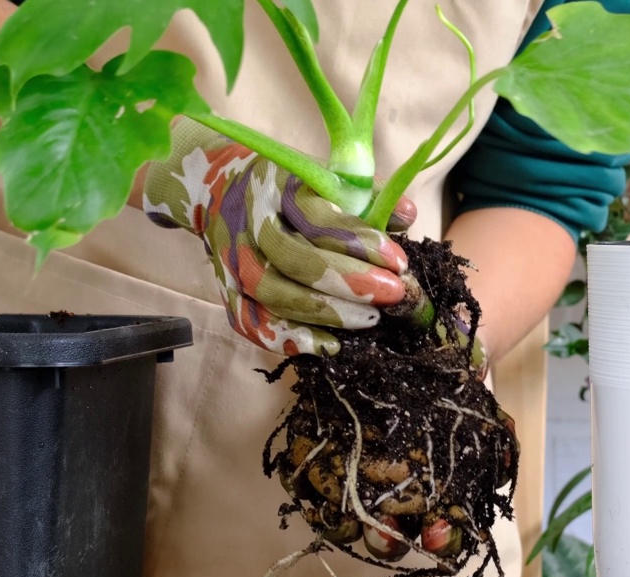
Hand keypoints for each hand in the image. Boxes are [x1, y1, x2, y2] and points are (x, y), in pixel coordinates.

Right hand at [142, 118, 415, 356]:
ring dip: (326, 312)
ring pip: (274, 294)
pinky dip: (290, 338)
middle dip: (349, 281)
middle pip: (295, 259)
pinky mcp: (227, 291)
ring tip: (370, 320)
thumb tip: (408, 215)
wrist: (221, 192)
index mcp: (277, 188)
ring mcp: (233, 261)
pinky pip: (252, 322)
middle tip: (393, 294)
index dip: (360, 242)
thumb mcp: (328, 178)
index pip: (318, 218)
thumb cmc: (291, 190)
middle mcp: (251, 225)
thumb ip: (368, 196)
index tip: (399, 262)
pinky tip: (331, 345)